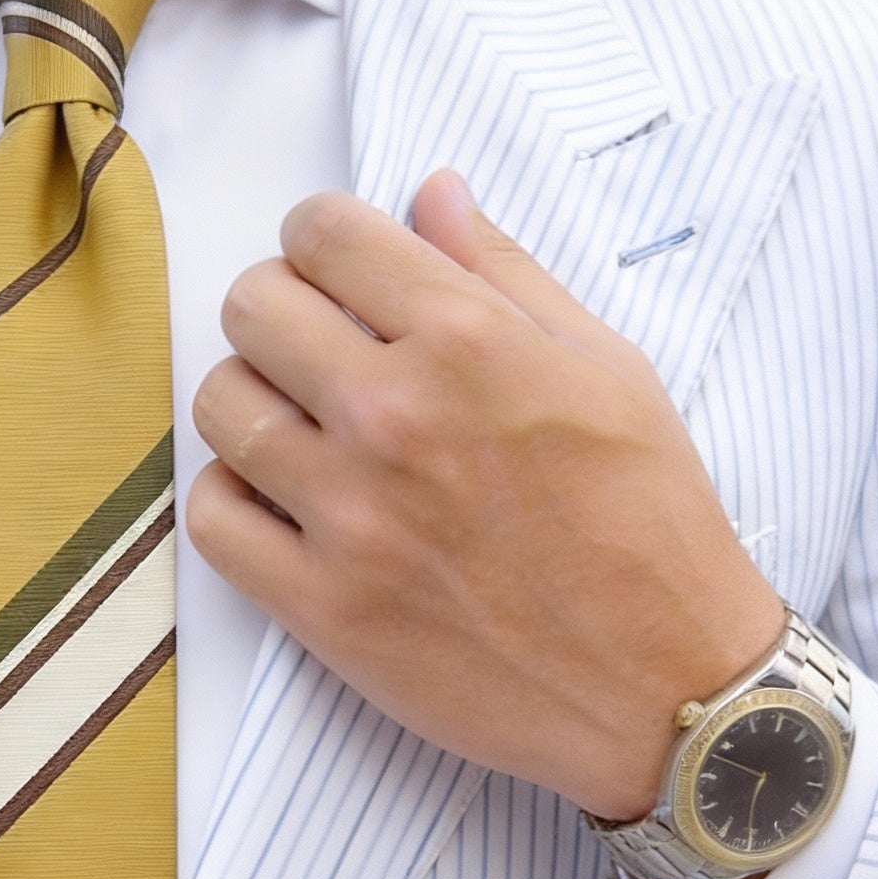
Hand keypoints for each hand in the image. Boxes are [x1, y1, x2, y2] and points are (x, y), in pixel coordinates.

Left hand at [189, 172, 784, 826]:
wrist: (664, 686)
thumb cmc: (650, 523)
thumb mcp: (608, 368)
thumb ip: (504, 274)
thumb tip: (431, 192)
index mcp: (469, 341)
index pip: (322, 233)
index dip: (321, 239)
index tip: (337, 270)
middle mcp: (395, 416)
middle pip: (251, 308)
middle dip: (279, 310)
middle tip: (317, 347)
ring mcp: (349, 516)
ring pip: (220, 406)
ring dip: (252, 402)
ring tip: (302, 427)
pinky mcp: (321, 607)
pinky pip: (213, 519)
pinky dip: (234, 498)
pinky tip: (283, 502)